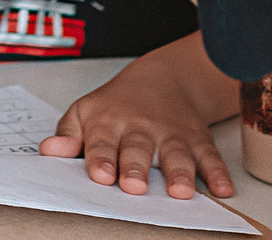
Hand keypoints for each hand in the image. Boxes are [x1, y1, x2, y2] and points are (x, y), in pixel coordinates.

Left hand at [41, 33, 239, 198]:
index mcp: (109, 122)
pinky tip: (223, 189)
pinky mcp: (198, 139)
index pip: (101, 143)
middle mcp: (141, 128)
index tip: (99, 176)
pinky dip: (218, 172)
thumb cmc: (117, 104)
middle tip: (134, 187)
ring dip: (179, 173)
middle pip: (138, 149)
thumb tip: (49, 150)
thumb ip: (68, 133)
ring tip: (179, 192)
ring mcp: (172, 134)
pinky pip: (210, 155)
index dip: (100, 159)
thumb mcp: (85, 111)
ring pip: (176, 154)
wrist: (163, 78)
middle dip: (136, 168)